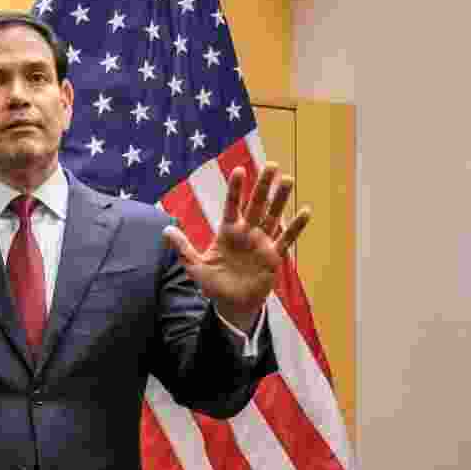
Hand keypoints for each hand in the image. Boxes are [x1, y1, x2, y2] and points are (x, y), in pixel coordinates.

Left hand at [163, 162, 310, 331]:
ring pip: (273, 216)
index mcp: (228, 232)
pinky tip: (305, 211)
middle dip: (263, 186)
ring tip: (288, 179)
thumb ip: (183, 248)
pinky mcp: (273, 256)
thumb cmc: (214, 284)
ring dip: (280, 199)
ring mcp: (261, 243)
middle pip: (256, 205)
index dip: (235, 189)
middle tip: (271, 165)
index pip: (232, 205)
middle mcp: (246, 233)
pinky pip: (286, 239)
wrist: (232, 304)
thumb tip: (165, 230)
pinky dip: (296, 227)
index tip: (239, 170)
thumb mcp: (196, 266)